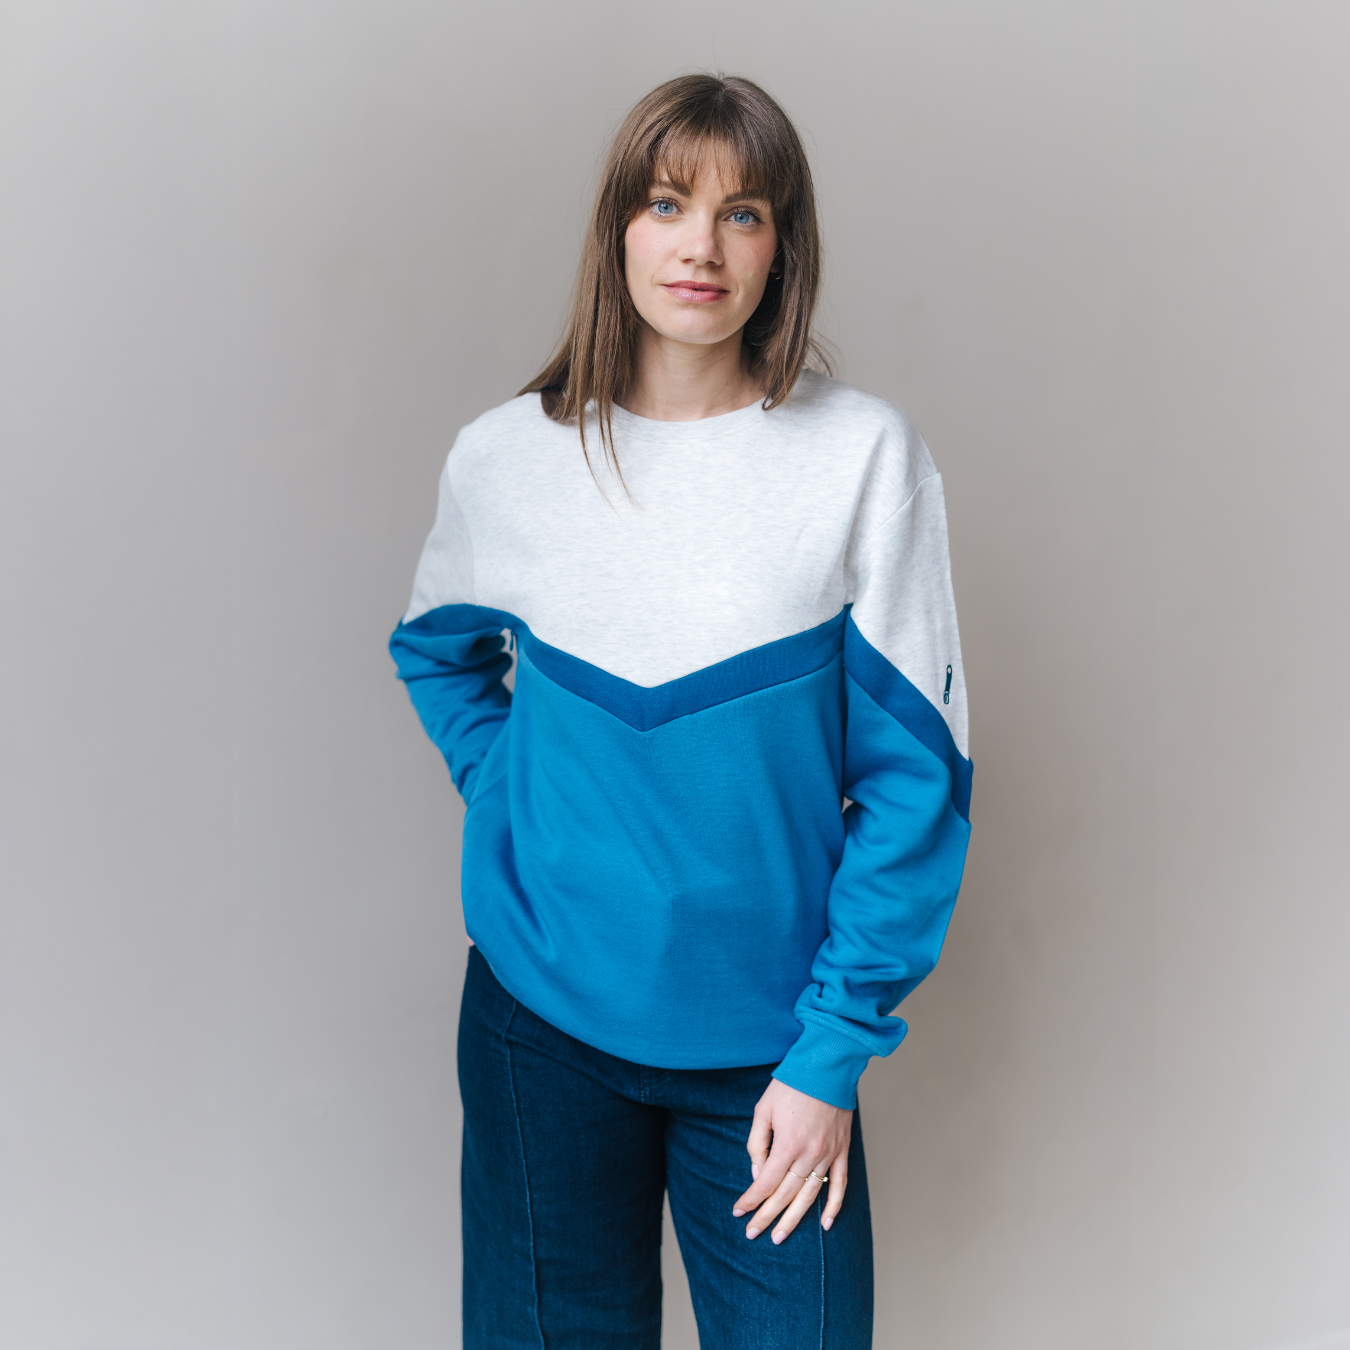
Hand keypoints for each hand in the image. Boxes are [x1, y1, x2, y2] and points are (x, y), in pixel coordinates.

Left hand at [732, 1078, 851, 1243]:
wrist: (826, 1066)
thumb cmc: (791, 1084)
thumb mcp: (763, 1109)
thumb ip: (757, 1143)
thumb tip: (758, 1174)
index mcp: (787, 1143)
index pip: (765, 1182)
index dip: (751, 1200)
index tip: (739, 1212)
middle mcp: (809, 1154)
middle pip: (785, 1194)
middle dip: (766, 1216)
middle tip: (753, 1234)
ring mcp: (829, 1154)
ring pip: (810, 1196)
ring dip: (794, 1219)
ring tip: (779, 1237)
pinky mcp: (842, 1150)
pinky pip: (840, 1184)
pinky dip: (834, 1206)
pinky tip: (826, 1224)